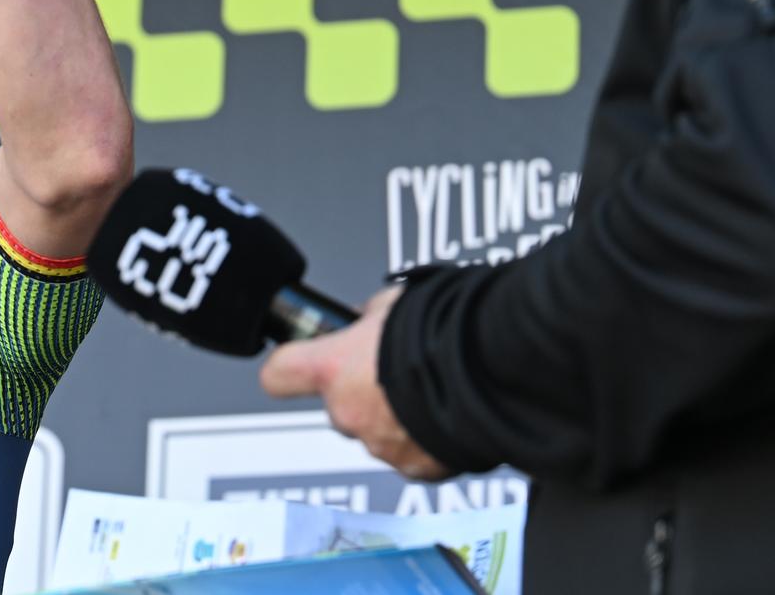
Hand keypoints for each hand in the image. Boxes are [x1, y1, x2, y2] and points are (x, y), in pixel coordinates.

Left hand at [258, 286, 452, 480]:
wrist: (496, 370)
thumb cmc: (444, 329)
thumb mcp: (391, 305)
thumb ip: (366, 318)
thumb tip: (362, 322)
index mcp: (331, 368)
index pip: (278, 374)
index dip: (289, 368)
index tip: (297, 363)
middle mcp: (347, 412)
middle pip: (336, 406)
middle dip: (358, 393)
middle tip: (391, 372)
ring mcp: (380, 445)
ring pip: (373, 432)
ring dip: (391, 417)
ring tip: (428, 390)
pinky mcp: (416, 469)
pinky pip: (408, 454)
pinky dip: (421, 440)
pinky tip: (445, 413)